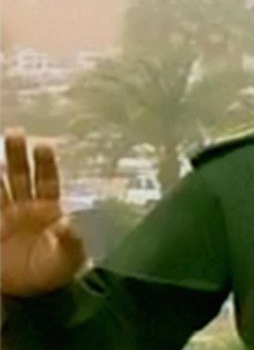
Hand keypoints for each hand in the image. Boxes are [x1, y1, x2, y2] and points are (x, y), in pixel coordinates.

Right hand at [1, 129, 86, 296]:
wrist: (29, 295)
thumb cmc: (54, 272)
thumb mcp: (69, 258)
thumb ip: (72, 240)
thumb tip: (70, 222)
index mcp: (50, 208)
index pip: (47, 180)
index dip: (45, 163)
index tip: (43, 145)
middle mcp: (27, 206)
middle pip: (21, 175)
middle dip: (18, 154)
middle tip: (15, 133)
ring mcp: (6, 215)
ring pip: (0, 186)